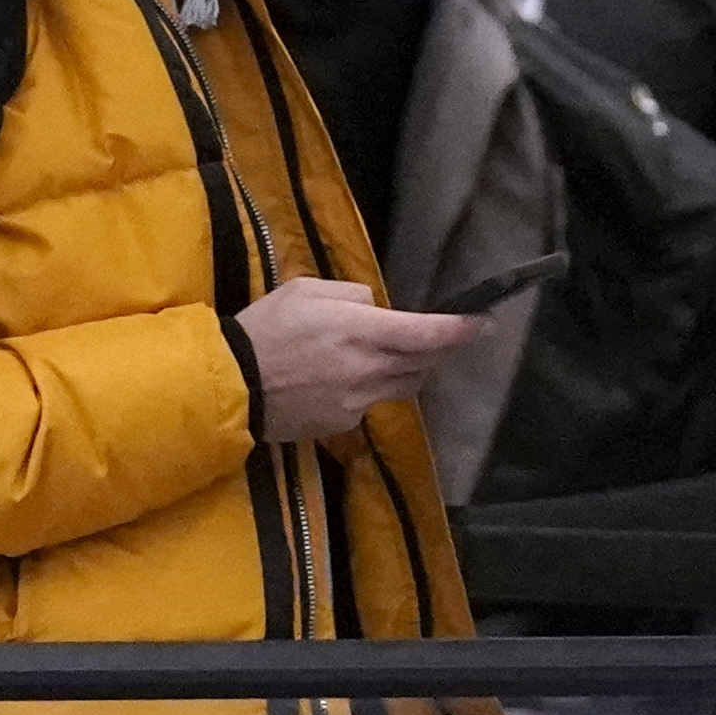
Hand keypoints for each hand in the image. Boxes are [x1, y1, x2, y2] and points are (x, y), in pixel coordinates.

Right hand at [235, 275, 479, 441]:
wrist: (232, 385)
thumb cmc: (265, 328)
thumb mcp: (305, 291)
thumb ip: (351, 297)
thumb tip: (377, 310)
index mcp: (360, 331)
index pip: (426, 334)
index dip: (459, 330)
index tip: (484, 324)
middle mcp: (367, 369)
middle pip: (424, 364)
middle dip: (437, 350)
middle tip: (436, 337)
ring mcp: (358, 401)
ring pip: (404, 386)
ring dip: (407, 370)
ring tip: (387, 356)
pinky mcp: (345, 423)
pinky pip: (373, 403)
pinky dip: (372, 388)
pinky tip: (342, 379)